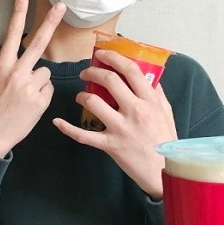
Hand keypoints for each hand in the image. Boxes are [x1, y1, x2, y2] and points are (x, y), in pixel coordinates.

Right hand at [0, 0, 64, 158]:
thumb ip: (15, 71)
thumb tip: (38, 68)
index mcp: (2, 66)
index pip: (11, 34)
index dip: (18, 14)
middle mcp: (16, 73)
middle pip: (38, 43)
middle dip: (50, 22)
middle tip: (61, 6)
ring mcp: (29, 86)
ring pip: (46, 73)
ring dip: (40, 83)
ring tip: (24, 98)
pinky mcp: (40, 100)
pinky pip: (49, 89)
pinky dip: (42, 96)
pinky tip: (30, 106)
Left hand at [52, 49, 178, 198]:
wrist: (164, 170)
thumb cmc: (165, 140)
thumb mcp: (166, 112)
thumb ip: (156, 92)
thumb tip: (147, 75)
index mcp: (149, 100)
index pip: (130, 70)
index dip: (113, 57)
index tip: (102, 54)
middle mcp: (135, 110)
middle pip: (109, 80)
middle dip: (92, 71)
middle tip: (86, 72)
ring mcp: (121, 128)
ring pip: (93, 102)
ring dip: (82, 95)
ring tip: (80, 95)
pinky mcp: (110, 145)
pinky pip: (84, 135)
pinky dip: (68, 128)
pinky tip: (57, 122)